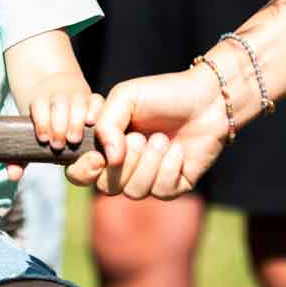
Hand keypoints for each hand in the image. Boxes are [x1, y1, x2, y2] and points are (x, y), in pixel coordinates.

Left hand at [15, 89, 103, 180]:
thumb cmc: (44, 125)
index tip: (43, 139)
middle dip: (59, 125)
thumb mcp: (29, 136)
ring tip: (73, 140)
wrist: (57, 93)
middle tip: (58, 145)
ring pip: (77, 101)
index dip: (41, 121)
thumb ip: (21, 156)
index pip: (39, 105)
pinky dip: (95, 110)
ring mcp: (77, 95)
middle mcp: (58, 95)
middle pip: (59, 104)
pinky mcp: (93, 98)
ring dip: (76, 121)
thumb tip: (12, 176)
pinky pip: (97, 100)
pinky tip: (92, 124)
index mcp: (40, 101)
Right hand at [65, 66, 226, 198]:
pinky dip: (168, 167)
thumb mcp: (125, 98)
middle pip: (107, 187)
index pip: (79, 173)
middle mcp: (124, 166)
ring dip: (149, 163)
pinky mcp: (173, 186)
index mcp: (106, 146)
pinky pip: (161, 191)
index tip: (98, 157)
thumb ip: (106, 125)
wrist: (206, 100)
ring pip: (134, 191)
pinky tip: (177, 149)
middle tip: (139, 137)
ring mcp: (148, 178)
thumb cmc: (163, 94)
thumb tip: (108, 159)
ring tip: (162, 138)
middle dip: (125, 163)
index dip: (83, 171)